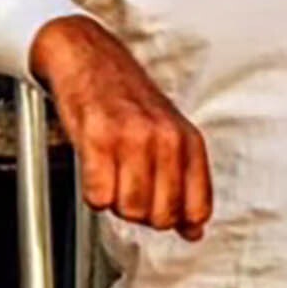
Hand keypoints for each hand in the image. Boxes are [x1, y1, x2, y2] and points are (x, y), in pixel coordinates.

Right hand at [31, 15, 211, 239]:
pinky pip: (99, 196)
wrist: (88, 57)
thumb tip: (193, 230)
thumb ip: (185, 182)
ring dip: (115, 201)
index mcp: (187, 141)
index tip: (159, 209)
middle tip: (128, 186)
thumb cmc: (126, 96)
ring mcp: (132, 138)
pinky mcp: (98, 138)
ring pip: (129, 209)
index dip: (175, 219)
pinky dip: (93, 193)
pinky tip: (94, 170)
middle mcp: (164, 139)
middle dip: (141, 212)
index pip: (197, 208)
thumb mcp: (168, 133)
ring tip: (110, 175)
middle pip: (161, 216)